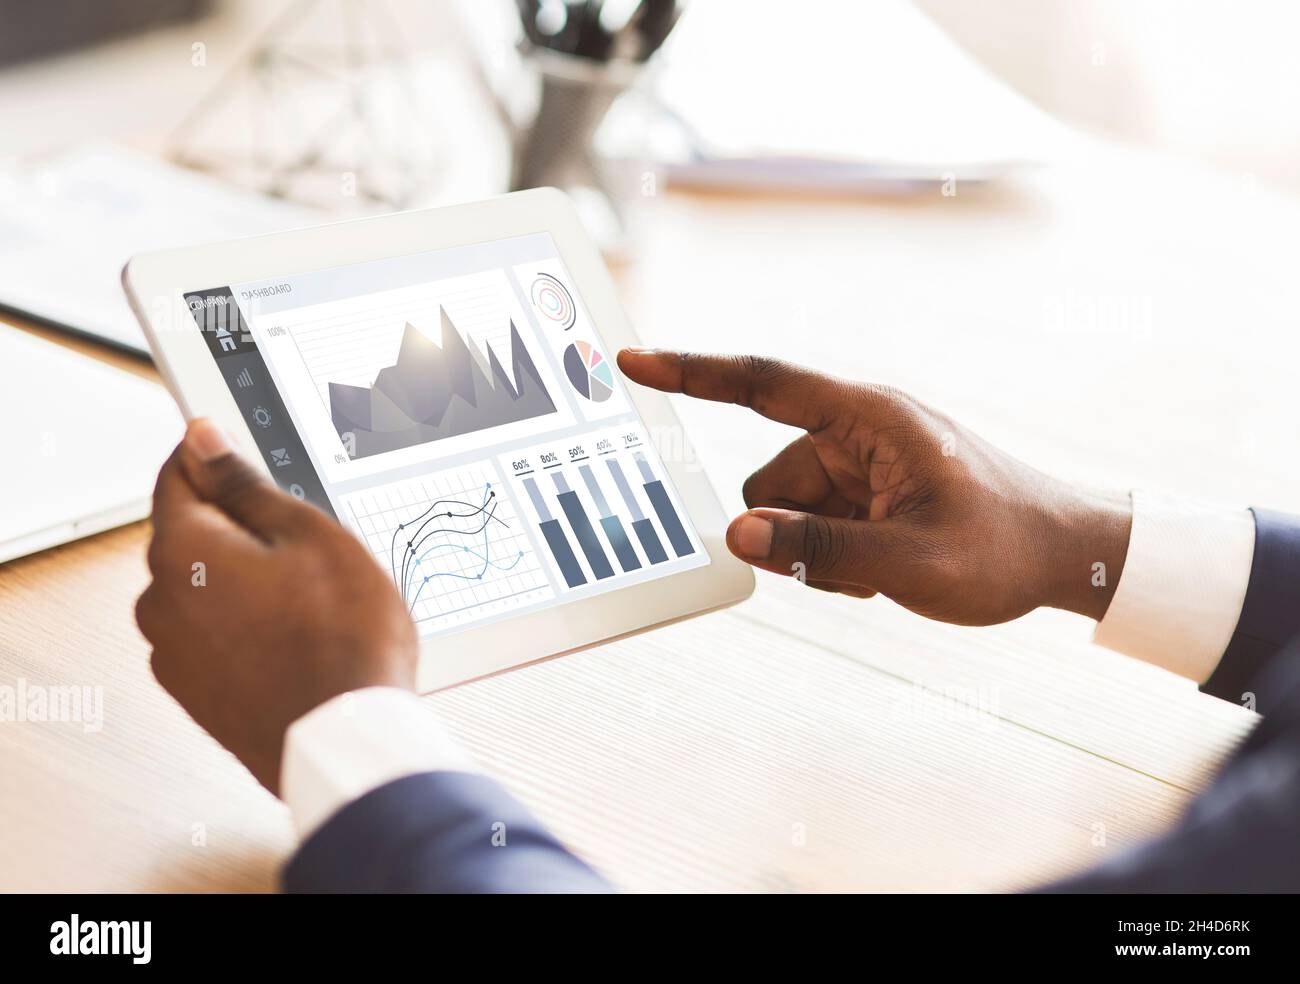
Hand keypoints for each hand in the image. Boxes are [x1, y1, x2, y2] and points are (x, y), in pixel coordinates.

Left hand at [135, 419, 416, 793]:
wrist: (346, 740)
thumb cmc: (341, 639)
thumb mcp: (310, 535)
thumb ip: (246, 484)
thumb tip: (202, 441)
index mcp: (182, 550)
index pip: (177, 474)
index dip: (216, 457)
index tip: (250, 459)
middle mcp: (160, 601)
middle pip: (193, 535)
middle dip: (244, 530)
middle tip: (310, 547)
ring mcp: (173, 652)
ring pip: (206, 588)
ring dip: (247, 581)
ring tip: (313, 602)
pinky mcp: (194, 692)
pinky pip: (213, 635)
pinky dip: (246, 626)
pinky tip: (297, 639)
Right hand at [617, 349, 1131, 625]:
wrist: (1066, 557)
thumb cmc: (1002, 548)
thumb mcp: (909, 561)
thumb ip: (817, 550)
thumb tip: (736, 535)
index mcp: (870, 418)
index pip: (764, 385)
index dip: (693, 372)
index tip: (634, 362)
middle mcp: (856, 433)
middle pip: (767, 479)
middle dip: (787, 532)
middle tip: (850, 568)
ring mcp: (859, 465)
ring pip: (783, 511)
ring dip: (812, 552)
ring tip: (880, 570)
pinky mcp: (863, 494)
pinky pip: (808, 527)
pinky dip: (829, 559)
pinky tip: (884, 571)